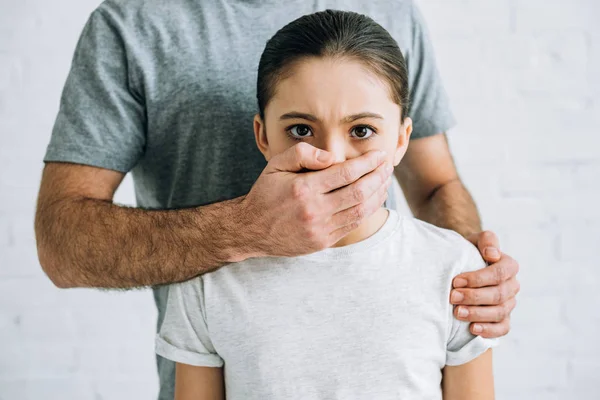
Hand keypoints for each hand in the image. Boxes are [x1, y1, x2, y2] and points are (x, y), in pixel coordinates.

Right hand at [235, 142, 392, 258]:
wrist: (251, 230)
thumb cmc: (265, 193)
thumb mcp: (276, 165)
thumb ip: (303, 154)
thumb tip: (332, 157)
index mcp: (303, 188)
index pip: (346, 173)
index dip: (367, 162)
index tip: (379, 154)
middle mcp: (314, 210)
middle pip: (359, 192)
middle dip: (378, 176)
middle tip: (388, 165)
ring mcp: (320, 229)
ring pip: (360, 210)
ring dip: (377, 194)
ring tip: (385, 180)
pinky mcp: (322, 242)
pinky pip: (352, 225)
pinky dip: (367, 211)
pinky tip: (373, 199)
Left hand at [450, 231, 519, 337]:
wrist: (463, 267)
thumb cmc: (468, 252)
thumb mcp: (475, 240)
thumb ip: (486, 240)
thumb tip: (492, 254)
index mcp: (509, 266)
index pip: (499, 273)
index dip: (478, 278)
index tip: (456, 280)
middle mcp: (512, 286)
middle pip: (499, 295)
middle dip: (474, 297)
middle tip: (453, 297)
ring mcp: (509, 304)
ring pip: (499, 312)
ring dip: (478, 314)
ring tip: (457, 313)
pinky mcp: (503, 319)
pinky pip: (502, 328)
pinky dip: (489, 330)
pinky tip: (472, 329)